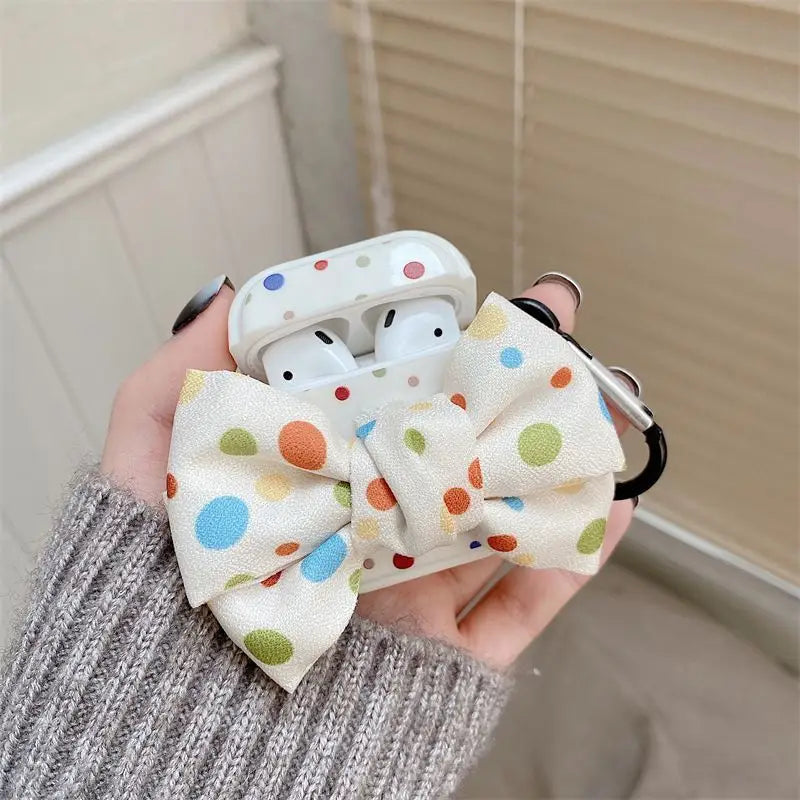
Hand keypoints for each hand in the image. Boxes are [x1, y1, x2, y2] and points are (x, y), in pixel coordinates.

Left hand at [100, 275, 632, 669]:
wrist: (176, 736)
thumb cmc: (155, 596)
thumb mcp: (144, 475)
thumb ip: (174, 384)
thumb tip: (232, 299)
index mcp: (322, 484)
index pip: (391, 401)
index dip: (435, 344)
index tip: (469, 297)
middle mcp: (375, 531)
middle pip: (459, 449)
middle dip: (512, 383)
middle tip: (552, 319)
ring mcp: (417, 595)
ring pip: (502, 518)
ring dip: (552, 459)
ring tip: (591, 398)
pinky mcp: (446, 661)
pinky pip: (521, 609)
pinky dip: (571, 563)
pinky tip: (608, 509)